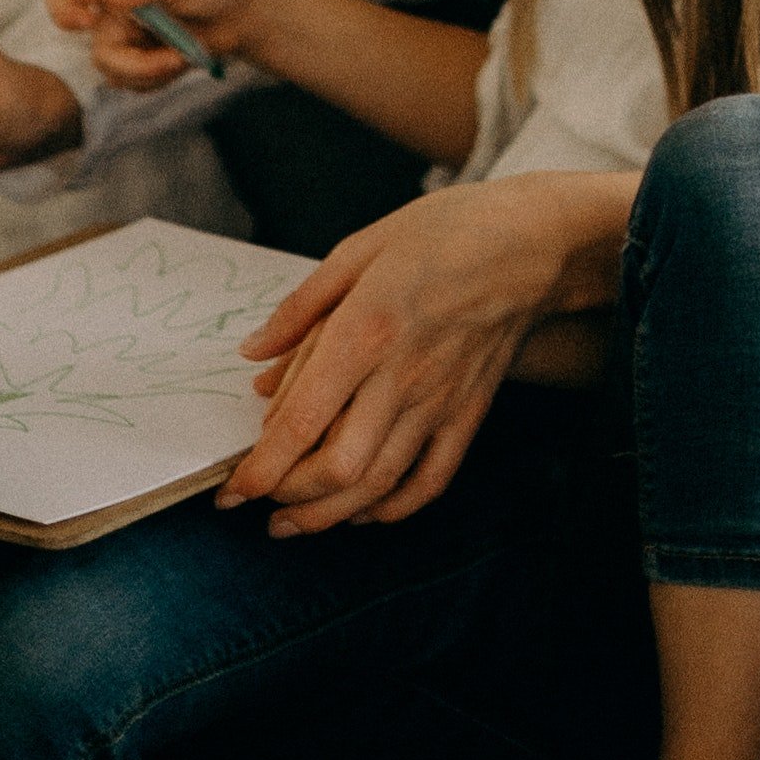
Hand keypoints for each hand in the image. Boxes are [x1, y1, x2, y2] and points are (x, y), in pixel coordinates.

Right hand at [41, 0, 291, 88]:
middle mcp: (112, 13)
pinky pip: (134, 84)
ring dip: (151, 72)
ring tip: (182, 55)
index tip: (86, 21)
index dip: (63, 8)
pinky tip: (181, 61)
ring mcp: (126, 41)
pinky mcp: (141, 65)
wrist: (241, 13)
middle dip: (131, 63)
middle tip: (166, 61)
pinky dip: (158, 78)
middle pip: (97, 49)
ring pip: (115, 73)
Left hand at [217, 173, 632, 537]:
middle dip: (288, 498)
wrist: (529, 245)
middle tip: (253, 504)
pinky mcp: (468, 416)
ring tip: (290, 524)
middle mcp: (402, 378)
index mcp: (366, 330)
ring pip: (379, 485)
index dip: (261, 467)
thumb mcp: (359, 248)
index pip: (303, 420)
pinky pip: (429, 481)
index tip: (230, 489)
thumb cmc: (441, 235)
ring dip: (328, 516)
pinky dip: (390, 509)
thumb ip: (301, 308)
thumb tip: (252, 354)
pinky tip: (360, 513)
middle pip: (338, 468)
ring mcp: (440, 403)